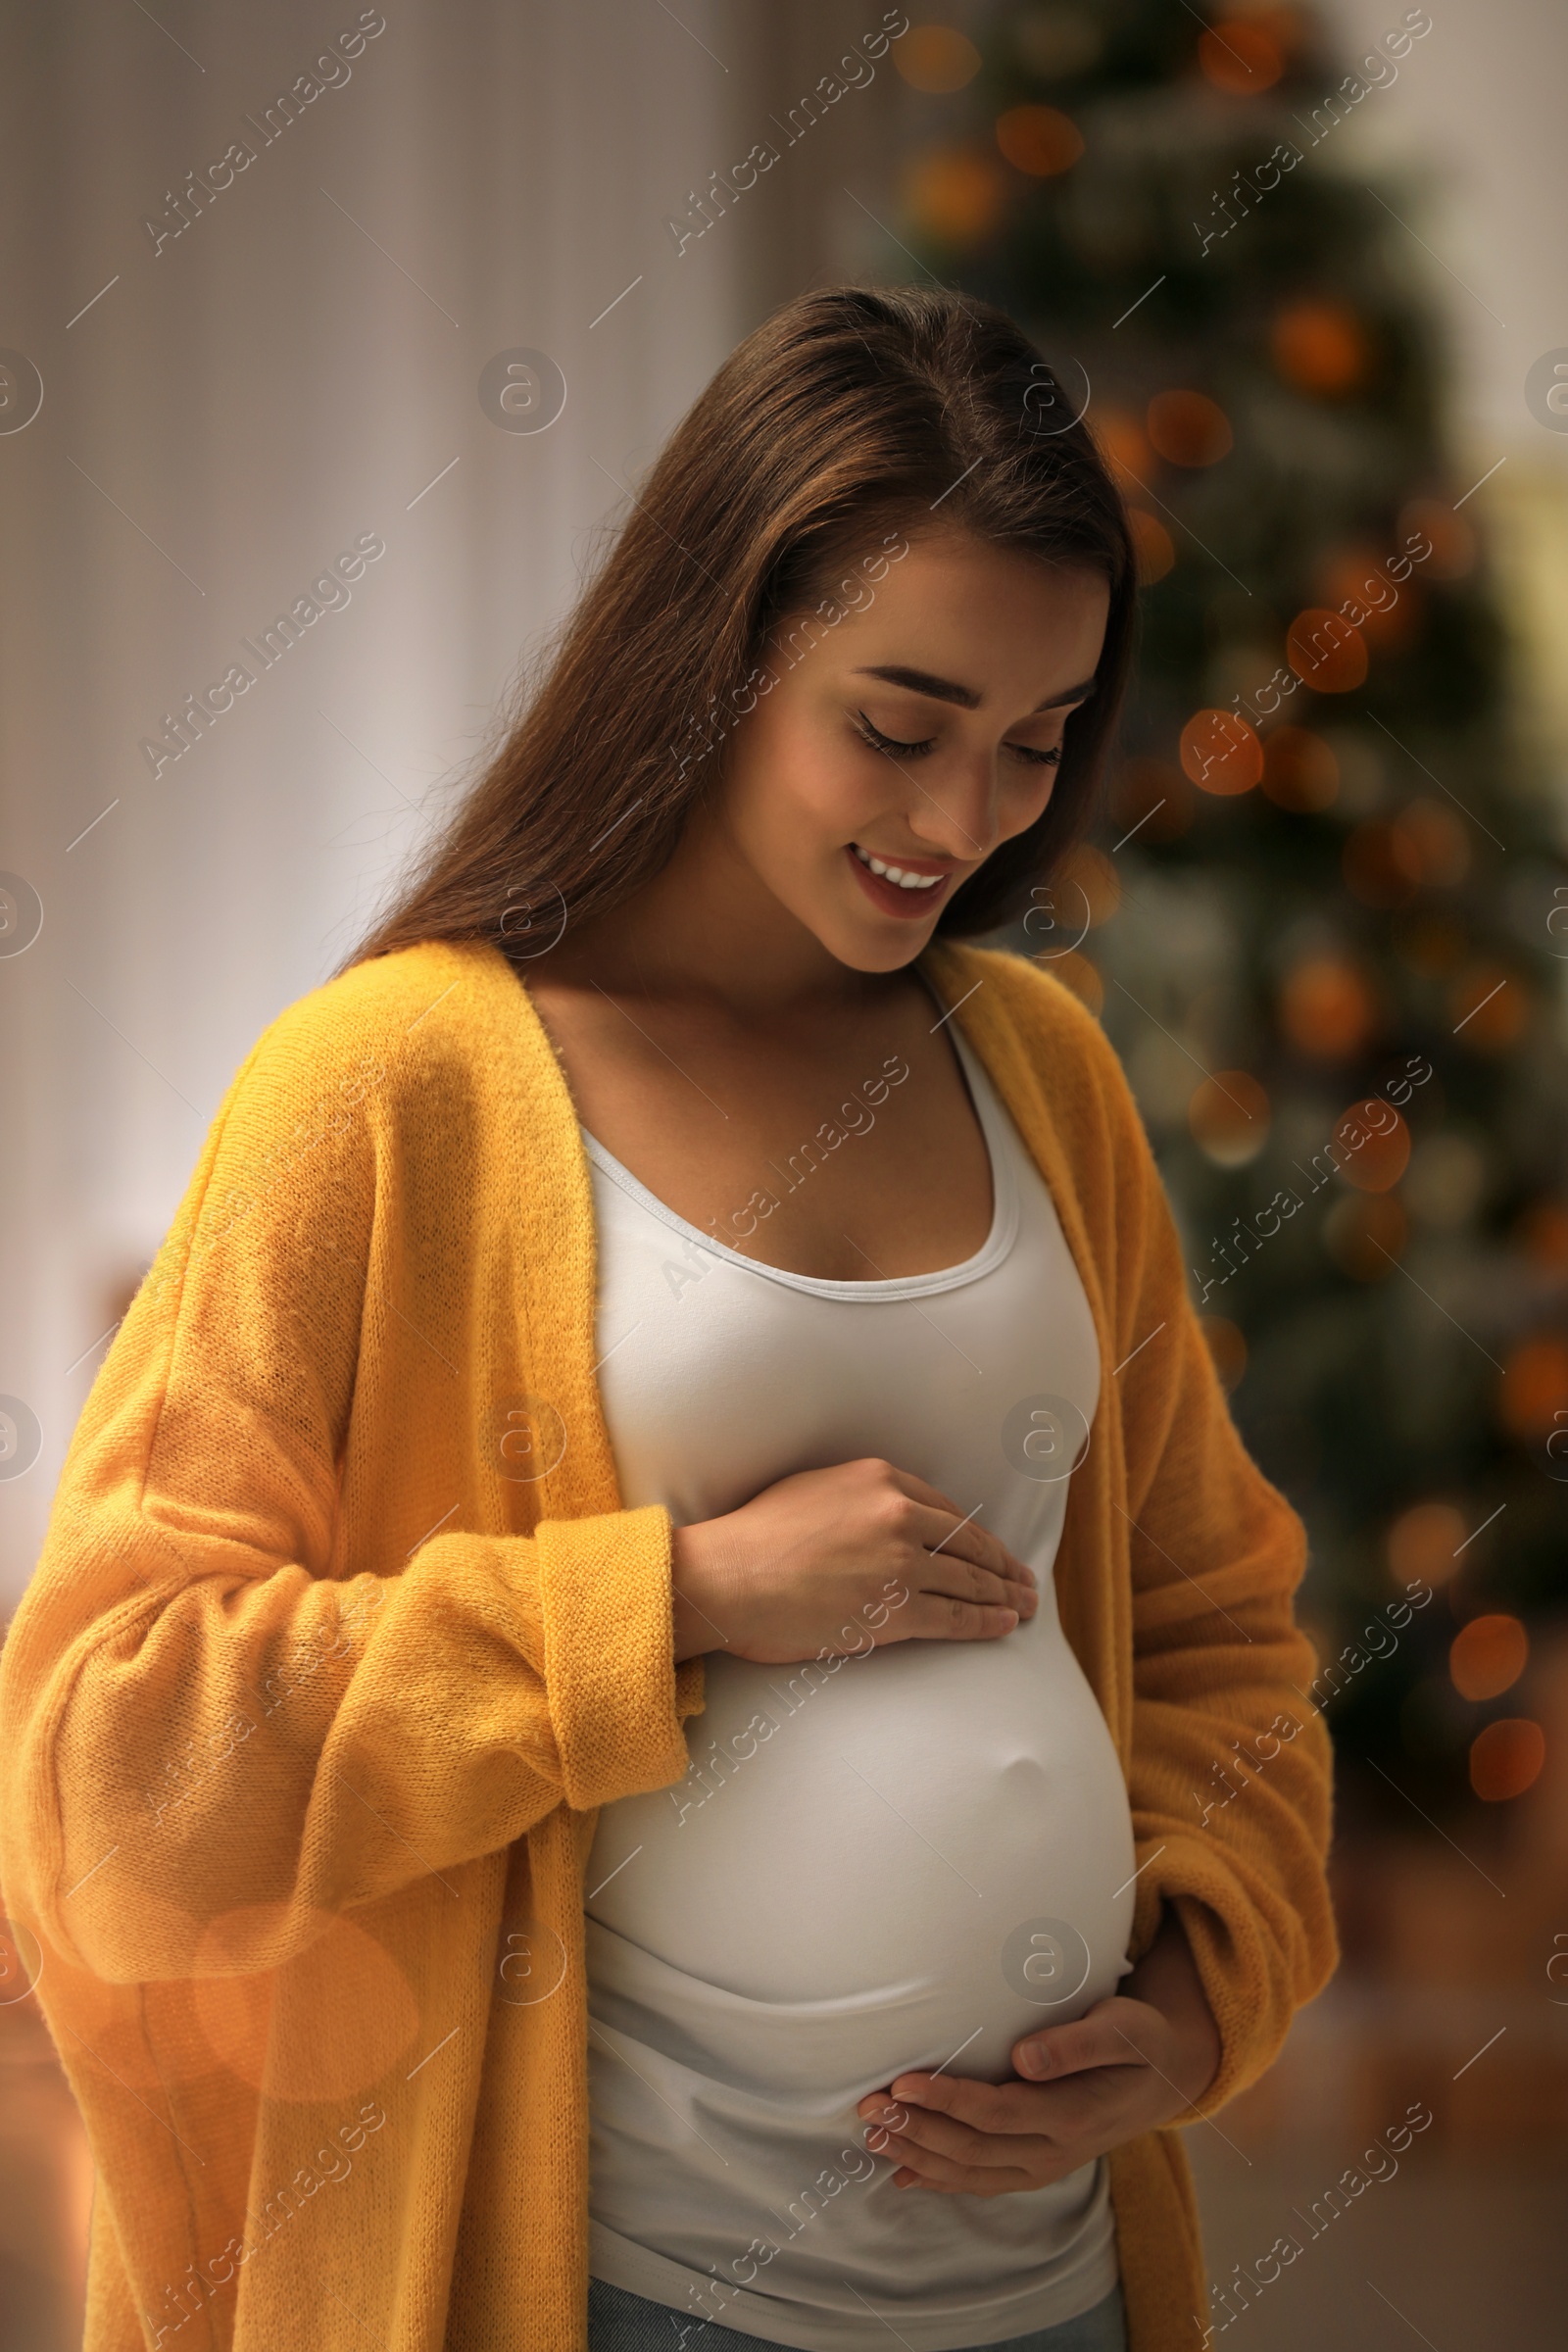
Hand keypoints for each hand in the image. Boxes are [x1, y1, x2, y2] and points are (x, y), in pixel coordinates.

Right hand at [670, 1457, 1037, 1664]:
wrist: (728, 1578)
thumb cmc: (756, 1536)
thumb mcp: (814, 1489)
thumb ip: (859, 1498)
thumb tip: (889, 1519)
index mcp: (879, 1479)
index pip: (946, 1509)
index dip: (976, 1535)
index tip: (991, 1549)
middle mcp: (898, 1516)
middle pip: (968, 1543)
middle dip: (1002, 1565)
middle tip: (1024, 1579)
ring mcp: (900, 1565)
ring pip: (968, 1581)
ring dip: (1003, 1595)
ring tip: (1024, 1605)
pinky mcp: (895, 1611)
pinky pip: (955, 1617)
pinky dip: (985, 1622)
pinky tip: (1002, 1624)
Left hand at [857, 1906, 1220, 2194]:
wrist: (1164, 2079)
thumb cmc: (1138, 2042)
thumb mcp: (1122, 2029)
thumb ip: (1076, 2043)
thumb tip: (1024, 2057)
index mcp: (1073, 2115)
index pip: (996, 2112)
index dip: (947, 2099)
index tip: (904, 2080)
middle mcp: (1054, 2151)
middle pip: (973, 2149)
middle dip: (916, 2129)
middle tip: (868, 2107)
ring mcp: (1044, 2166)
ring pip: (971, 2172)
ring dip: (918, 2155)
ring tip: (872, 2135)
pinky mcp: (1034, 2167)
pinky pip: (982, 2181)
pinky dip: (940, 2180)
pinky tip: (904, 2174)